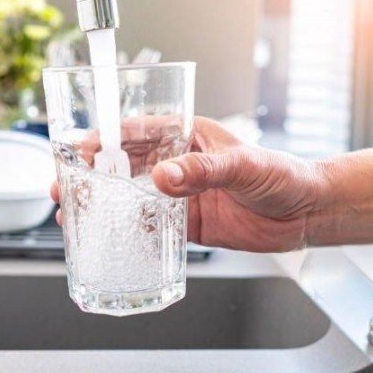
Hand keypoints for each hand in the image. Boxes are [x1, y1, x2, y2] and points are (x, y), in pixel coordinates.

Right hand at [50, 117, 324, 252]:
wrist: (307, 212)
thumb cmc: (283, 174)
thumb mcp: (243, 165)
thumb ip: (203, 171)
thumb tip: (163, 177)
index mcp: (188, 137)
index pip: (137, 133)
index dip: (105, 139)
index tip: (79, 149)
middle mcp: (180, 164)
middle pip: (125, 167)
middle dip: (93, 175)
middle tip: (65, 186)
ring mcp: (183, 195)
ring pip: (133, 198)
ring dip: (105, 205)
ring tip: (75, 213)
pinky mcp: (189, 224)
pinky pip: (154, 229)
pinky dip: (132, 234)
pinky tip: (111, 240)